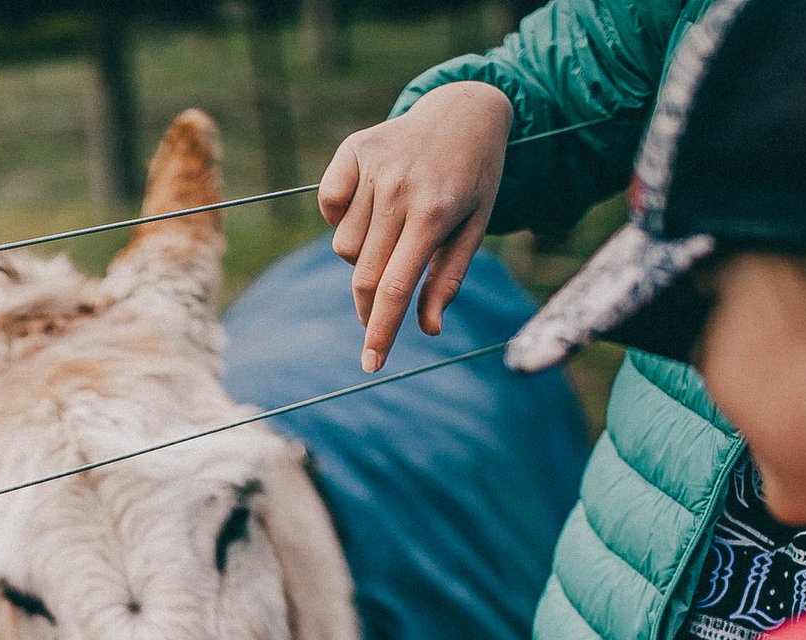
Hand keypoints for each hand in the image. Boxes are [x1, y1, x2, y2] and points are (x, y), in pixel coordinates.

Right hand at [317, 81, 514, 372]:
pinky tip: (370, 203)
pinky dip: (343, 217)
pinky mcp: (353, 150)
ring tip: (391, 230)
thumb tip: (429, 329)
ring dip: (362, 255)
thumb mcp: (475, 227)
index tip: (371, 364)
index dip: (380, 332)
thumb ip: (448, 278)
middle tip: (377, 319)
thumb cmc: (473, 178)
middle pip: (364, 275)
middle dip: (368, 308)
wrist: (465, 109)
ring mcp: (373, 167)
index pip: (395, 288)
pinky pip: (330, 206)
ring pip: (345, 246)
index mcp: (434, 214)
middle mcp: (399, 190)